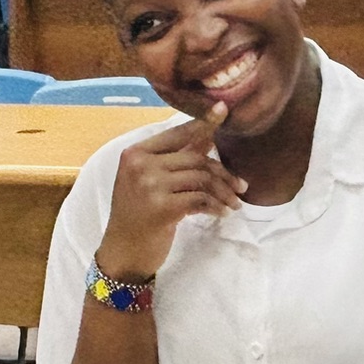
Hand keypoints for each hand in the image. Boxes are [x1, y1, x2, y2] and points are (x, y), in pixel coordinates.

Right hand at [96, 104, 242, 282]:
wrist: (123, 252)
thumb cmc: (137, 216)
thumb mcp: (149, 182)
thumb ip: (175, 159)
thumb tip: (207, 135)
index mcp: (135, 153)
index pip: (177, 133)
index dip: (203, 122)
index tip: (224, 110)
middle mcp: (140, 165)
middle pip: (196, 157)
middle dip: (223, 172)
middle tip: (240, 186)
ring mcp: (150, 185)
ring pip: (202, 178)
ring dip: (224, 192)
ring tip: (234, 203)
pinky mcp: (162, 207)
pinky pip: (201, 199)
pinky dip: (216, 206)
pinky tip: (222, 213)